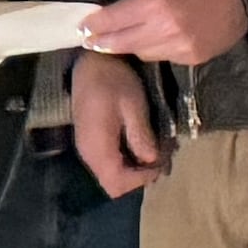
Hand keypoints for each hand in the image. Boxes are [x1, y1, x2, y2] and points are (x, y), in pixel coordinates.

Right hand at [70, 51, 165, 196]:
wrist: (89, 63)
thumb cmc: (112, 80)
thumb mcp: (133, 105)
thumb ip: (141, 136)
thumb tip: (152, 160)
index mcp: (98, 147)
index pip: (117, 183)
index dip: (140, 180)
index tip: (160, 163)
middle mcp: (88, 154)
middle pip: (112, 184)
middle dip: (138, 177)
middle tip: (160, 157)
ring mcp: (86, 148)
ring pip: (109, 174)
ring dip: (133, 169)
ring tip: (153, 150)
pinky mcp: (89, 141)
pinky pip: (107, 163)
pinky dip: (125, 160)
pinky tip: (139, 143)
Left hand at [86, 0, 247, 67]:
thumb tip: (121, 11)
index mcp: (155, 4)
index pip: (114, 20)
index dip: (95, 26)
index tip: (82, 29)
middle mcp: (164, 31)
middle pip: (123, 44)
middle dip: (105, 42)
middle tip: (91, 41)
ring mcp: (179, 49)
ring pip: (143, 54)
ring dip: (133, 45)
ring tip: (127, 38)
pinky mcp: (192, 59)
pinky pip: (165, 57)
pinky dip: (158, 48)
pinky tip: (161, 38)